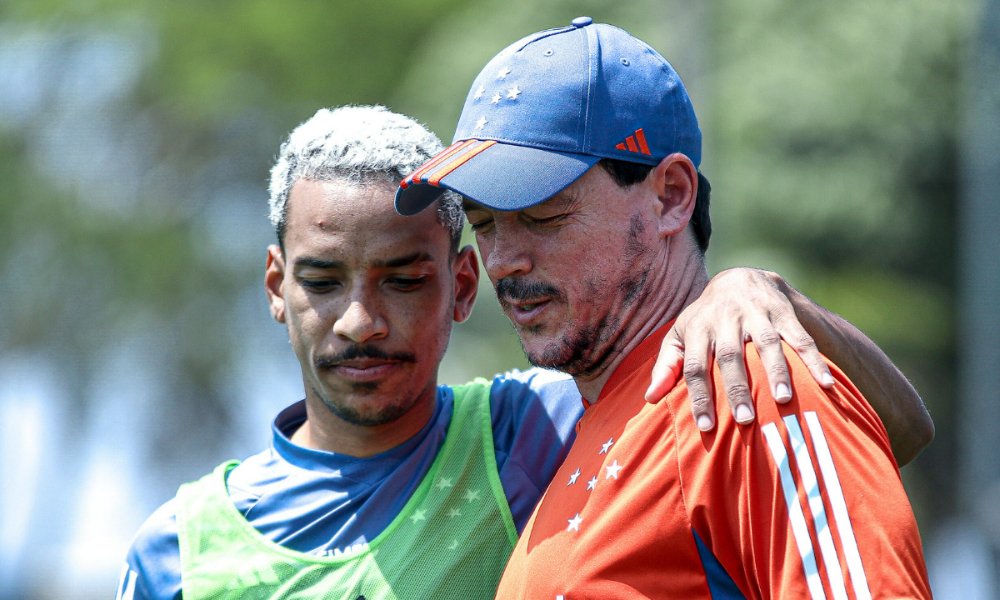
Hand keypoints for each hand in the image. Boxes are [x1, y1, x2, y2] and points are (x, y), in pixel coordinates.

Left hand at [645, 268, 835, 430]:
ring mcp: (757, 313)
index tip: (706, 428)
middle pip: (729, 356)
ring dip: (776, 371)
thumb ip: (667, 365)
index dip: (700, 396)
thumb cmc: (706, 319)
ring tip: (782, 401)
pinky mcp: (783, 312)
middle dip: (737, 388)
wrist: (741, 277)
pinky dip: (813, 360)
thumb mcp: (681, 335)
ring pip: (766, 343)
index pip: (696, 366)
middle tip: (745, 420)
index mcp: (699, 327)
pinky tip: (825, 384)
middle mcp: (726, 318)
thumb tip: (650, 398)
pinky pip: (800, 337)